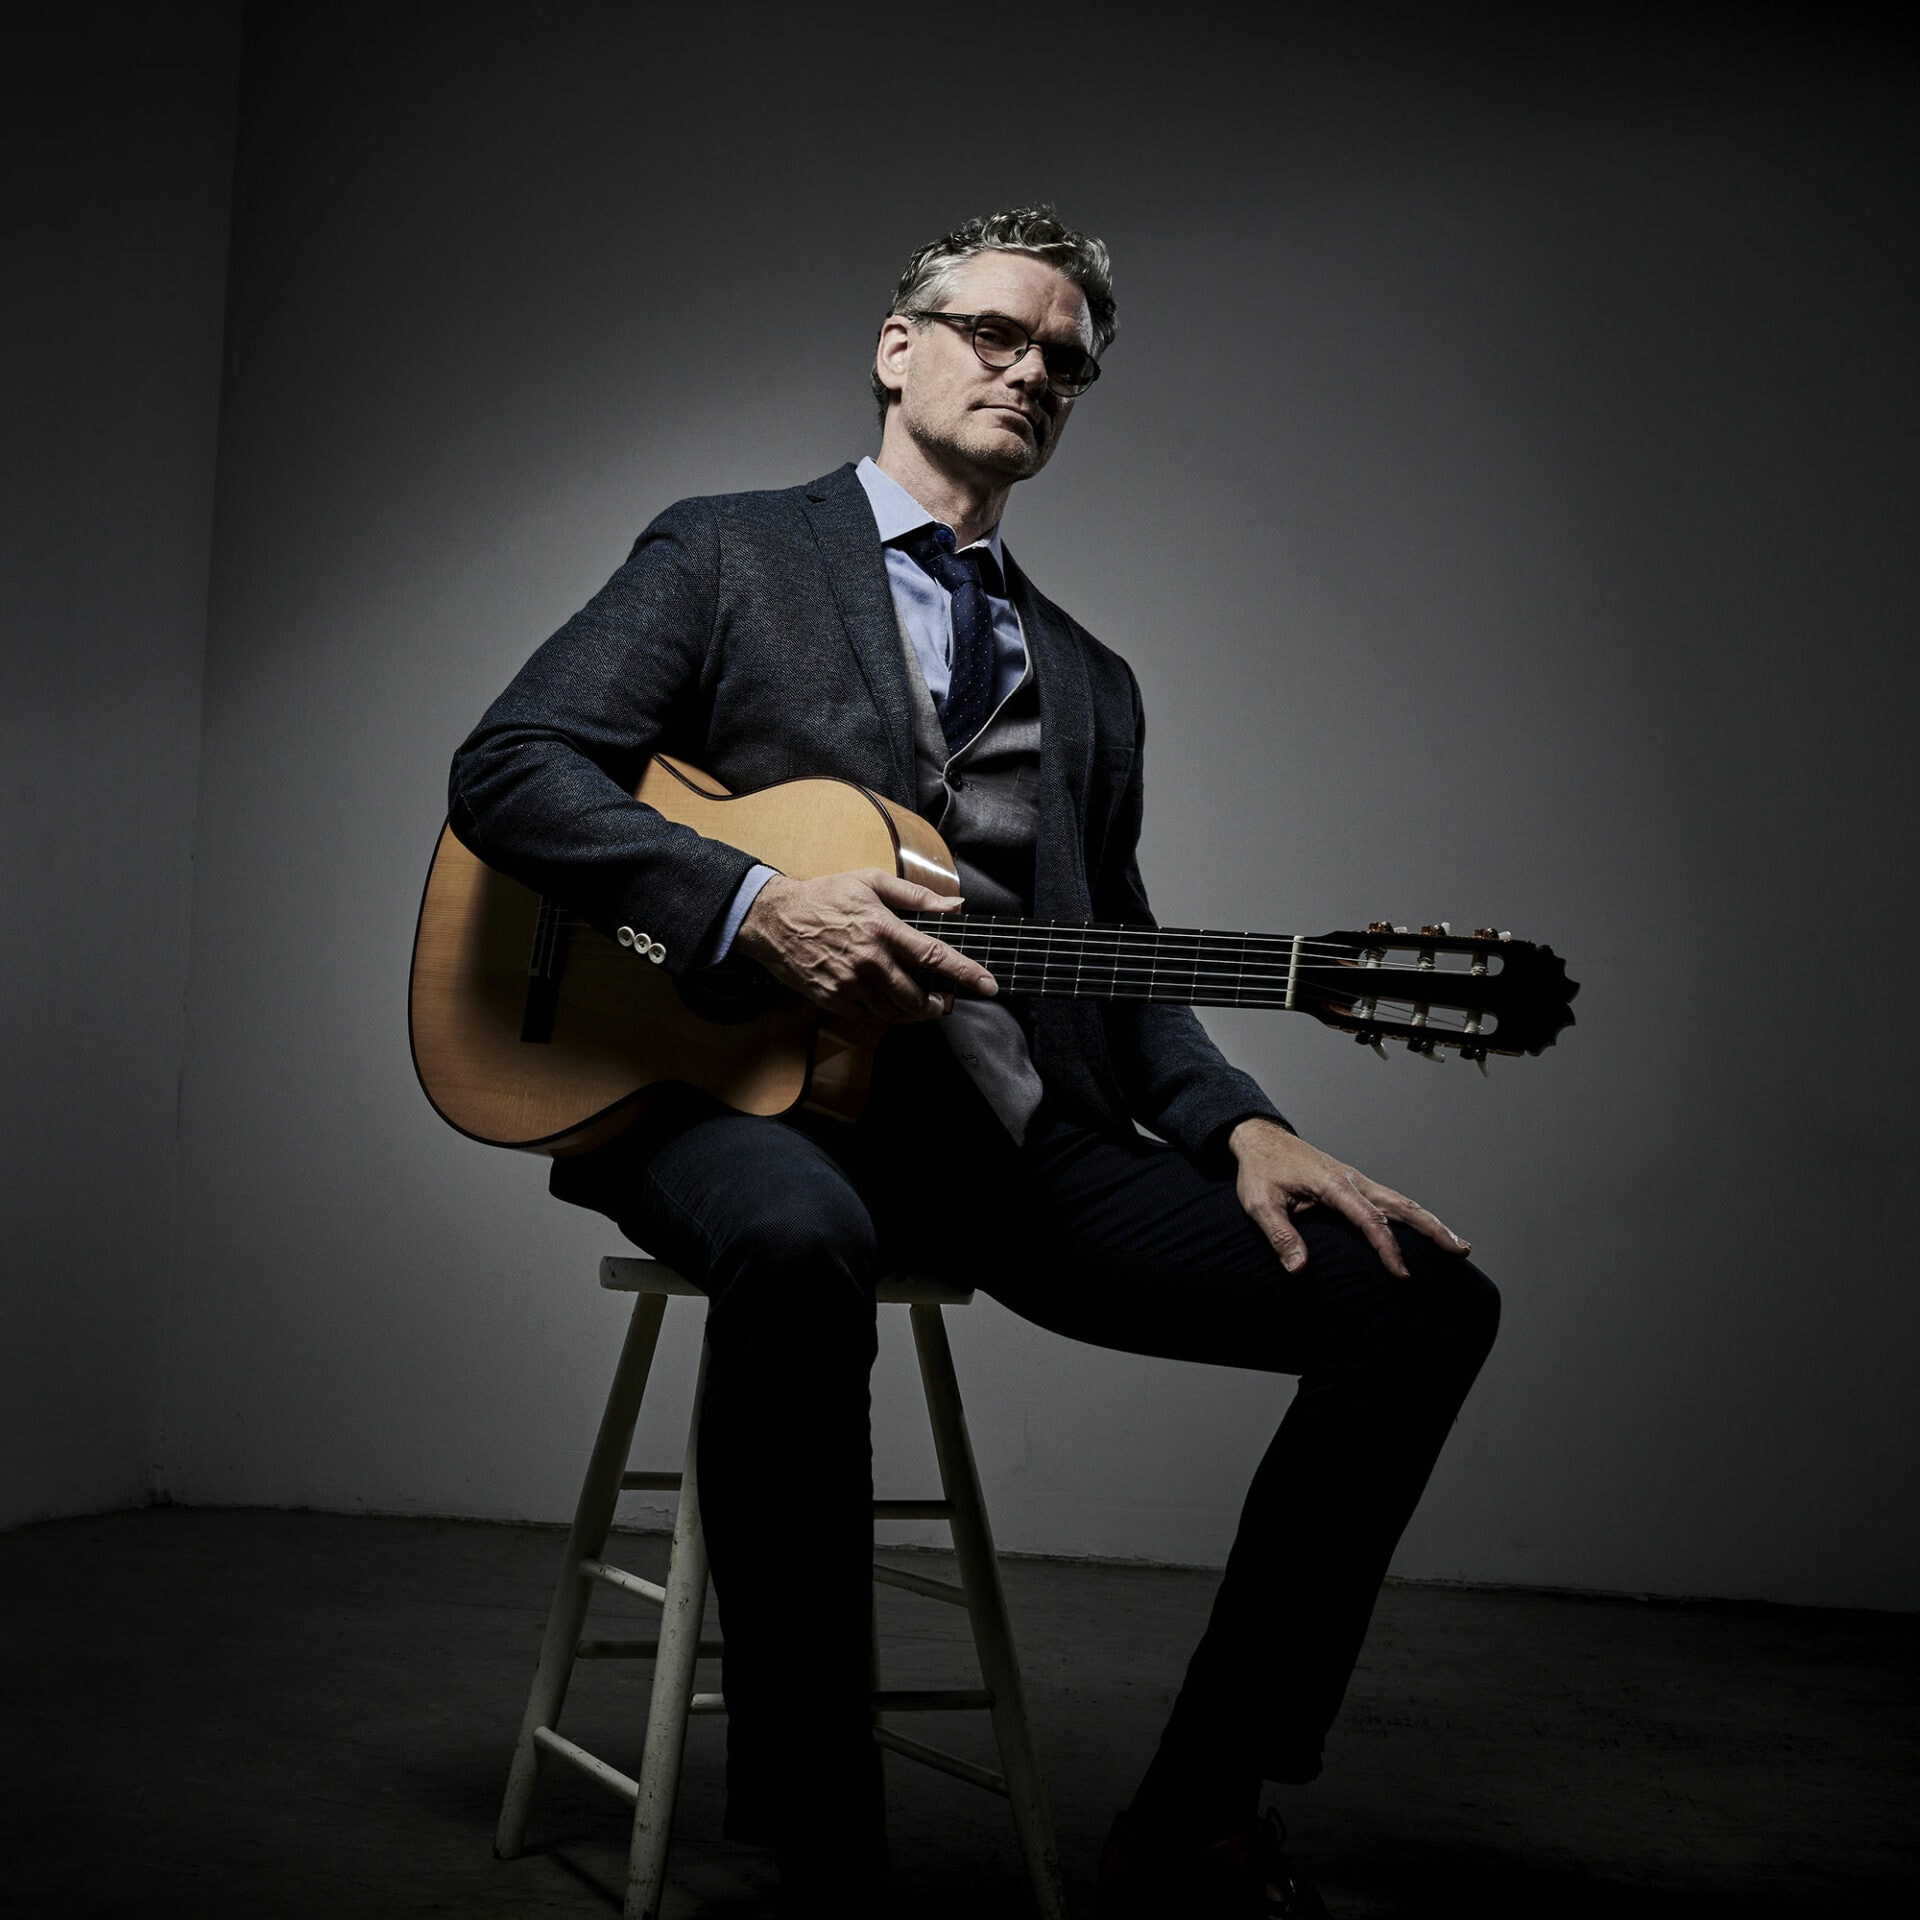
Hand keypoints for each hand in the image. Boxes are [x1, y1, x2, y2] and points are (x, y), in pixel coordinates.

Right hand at [735, 869, 998, 1024]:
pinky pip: (870, 1016)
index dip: (966, 973)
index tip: (989, 986)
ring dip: (913, 1011)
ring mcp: (851, 984)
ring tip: (919, 1002)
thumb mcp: (871, 882)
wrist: (774, 919)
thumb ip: (916, 896)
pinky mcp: (834, 999)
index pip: (935, 956)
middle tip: (943, 998)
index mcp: (884, 930)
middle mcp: (870, 961)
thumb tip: (954, 906)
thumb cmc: (825, 896)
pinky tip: (885, 998)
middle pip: (917, 997)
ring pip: (895, 1012)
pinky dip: (884, 1012)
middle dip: (938, 1003)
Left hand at [1227, 1116, 1469, 1278]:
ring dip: (1429, 1222)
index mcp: (1332, 1185)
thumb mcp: (1260, 1203)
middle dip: (1433, 1228)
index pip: (1370, 1219)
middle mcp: (1352, 1180)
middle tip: (1460, 1251)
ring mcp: (1356, 1180)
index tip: (1402, 1273)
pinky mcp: (1353, 1184)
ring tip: (1456, 1245)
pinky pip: (1389, 1200)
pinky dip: (1412, 1215)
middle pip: (1401, 1205)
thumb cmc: (1260, 1170)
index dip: (1388, 1247)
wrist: (1261, 1140)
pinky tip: (1423, 1230)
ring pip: (1401, 1201)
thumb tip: (1299, 1268)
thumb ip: (1280, 1235)